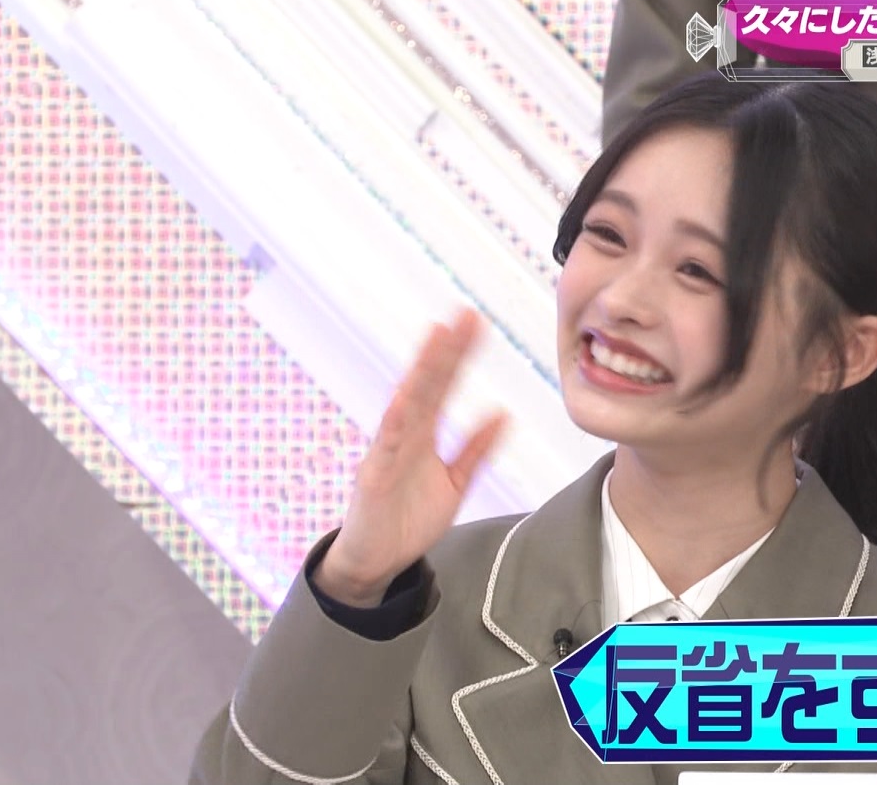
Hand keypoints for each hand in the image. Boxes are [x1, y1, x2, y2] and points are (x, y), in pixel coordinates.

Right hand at [314, 309, 508, 607]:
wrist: (375, 562)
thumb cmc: (408, 519)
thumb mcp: (455, 483)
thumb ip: (476, 449)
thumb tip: (502, 413)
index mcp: (422, 434)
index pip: (443, 385)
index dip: (458, 354)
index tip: (475, 323)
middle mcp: (404, 434)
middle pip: (427, 384)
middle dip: (445, 350)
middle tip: (464, 316)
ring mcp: (387, 452)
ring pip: (408, 404)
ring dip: (422, 372)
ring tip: (437, 340)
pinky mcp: (374, 477)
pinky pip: (386, 445)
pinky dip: (396, 421)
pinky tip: (407, 397)